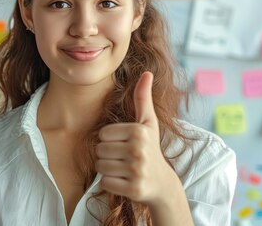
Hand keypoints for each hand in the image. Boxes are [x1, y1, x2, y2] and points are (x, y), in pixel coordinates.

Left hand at [95, 71, 174, 204]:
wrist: (162, 183)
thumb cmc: (150, 148)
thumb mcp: (148, 122)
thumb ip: (143, 98)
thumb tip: (147, 72)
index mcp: (139, 131)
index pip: (103, 134)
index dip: (110, 140)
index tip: (124, 144)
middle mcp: (139, 150)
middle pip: (99, 150)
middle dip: (107, 155)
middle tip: (123, 158)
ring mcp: (137, 170)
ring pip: (100, 167)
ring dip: (107, 169)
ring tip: (123, 168)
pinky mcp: (133, 189)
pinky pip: (105, 183)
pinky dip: (110, 183)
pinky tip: (124, 180)